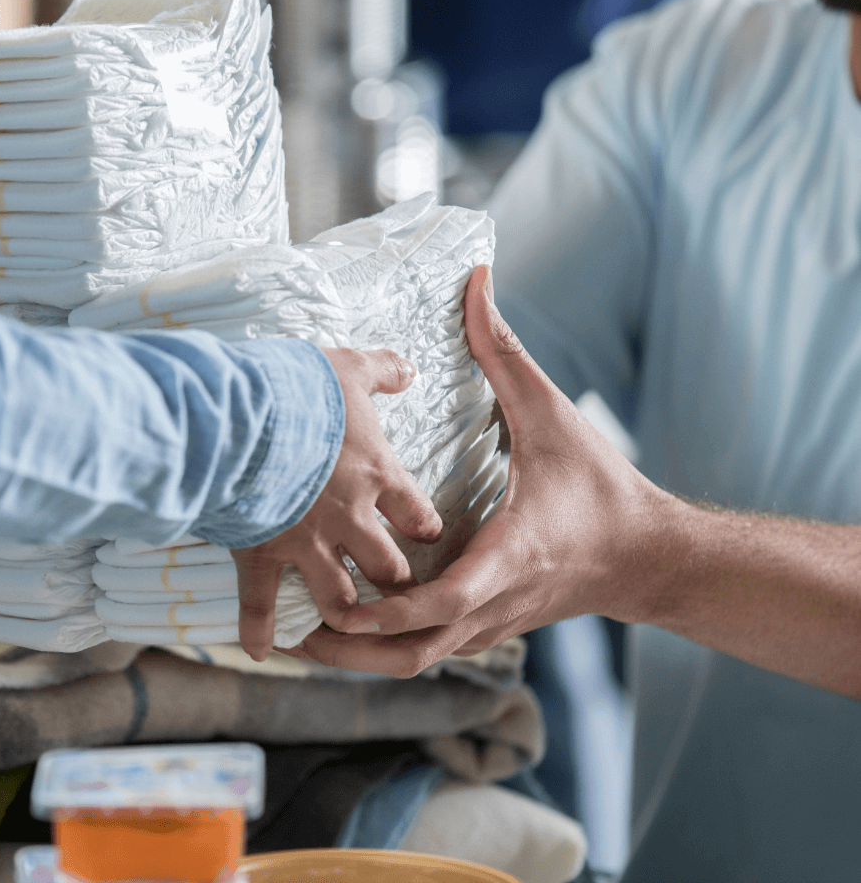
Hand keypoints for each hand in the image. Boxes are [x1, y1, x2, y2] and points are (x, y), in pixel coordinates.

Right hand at [233, 347, 443, 661]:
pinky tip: (262, 651)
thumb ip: (382, 369)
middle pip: (388, 569)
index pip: (417, 515)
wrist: (244, 416)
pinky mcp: (263, 553)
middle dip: (394, 584)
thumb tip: (409, 366)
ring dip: (344, 615)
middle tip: (394, 592)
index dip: (424, 528)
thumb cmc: (299, 388)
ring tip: (343, 627)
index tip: (425, 535)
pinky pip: (262, 603)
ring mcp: (307, 543)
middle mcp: (350, 519)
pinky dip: (261, 631)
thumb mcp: (348, 368)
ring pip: (339, 598)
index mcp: (377, 475)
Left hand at [289, 266, 676, 675]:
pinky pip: (428, 650)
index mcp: (510, 554)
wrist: (648, 557)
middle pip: (415, 651)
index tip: (348, 607)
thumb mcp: (554, 415)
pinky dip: (386, 649)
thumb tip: (477, 283)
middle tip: (296, 632)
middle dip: (355, 652)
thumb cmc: (601, 487)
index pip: (448, 598)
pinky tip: (347, 629)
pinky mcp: (485, 628)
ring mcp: (489, 623)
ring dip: (362, 658)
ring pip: (417, 660)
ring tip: (303, 637)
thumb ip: (505, 353)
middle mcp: (495, 601)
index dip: (395, 608)